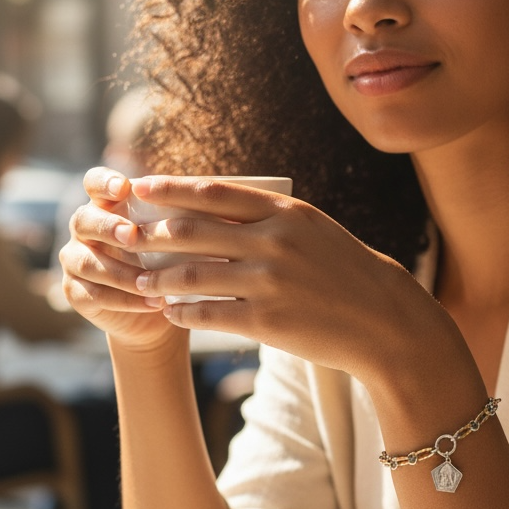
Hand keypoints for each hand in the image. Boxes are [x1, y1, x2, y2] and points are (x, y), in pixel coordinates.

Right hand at [59, 167, 176, 351]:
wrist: (161, 309)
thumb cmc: (175, 263)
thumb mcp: (183, 238)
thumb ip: (187, 216)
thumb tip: (229, 200)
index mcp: (108, 205)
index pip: (95, 182)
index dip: (104, 182)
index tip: (124, 188)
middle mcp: (86, 229)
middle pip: (84, 220)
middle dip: (108, 228)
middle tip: (132, 236)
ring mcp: (76, 261)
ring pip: (88, 262)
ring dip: (122, 273)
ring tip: (153, 281)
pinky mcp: (76, 293)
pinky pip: (95, 294)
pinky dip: (127, 299)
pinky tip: (155, 302)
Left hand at [123, 175, 457, 385]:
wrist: (383, 319)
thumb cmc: (346, 271)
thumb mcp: (313, 230)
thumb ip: (269, 218)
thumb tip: (214, 208)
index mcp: (286, 213)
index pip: (214, 192)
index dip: (170, 188)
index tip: (139, 187)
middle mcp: (274, 242)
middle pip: (193, 231)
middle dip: (151, 233)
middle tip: (125, 236)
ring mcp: (269, 282)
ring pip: (193, 275)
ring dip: (159, 278)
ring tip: (141, 282)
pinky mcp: (267, 321)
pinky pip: (209, 314)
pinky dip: (183, 312)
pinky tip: (170, 313)